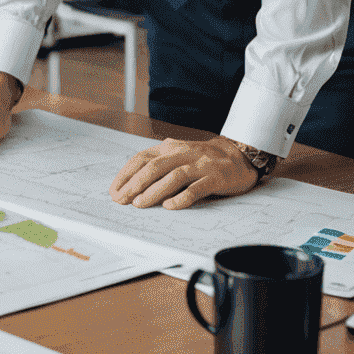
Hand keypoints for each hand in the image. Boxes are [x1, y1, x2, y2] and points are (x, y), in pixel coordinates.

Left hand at [109, 136, 258, 209]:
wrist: (238, 156)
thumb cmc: (201, 159)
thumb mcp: (177, 155)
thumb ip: (158, 165)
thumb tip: (132, 185)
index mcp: (168, 148)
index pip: (141, 159)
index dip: (125, 175)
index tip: (114, 191)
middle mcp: (181, 153)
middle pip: (153, 167)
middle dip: (134, 184)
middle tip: (122, 200)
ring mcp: (199, 165)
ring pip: (172, 177)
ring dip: (154, 191)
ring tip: (139, 204)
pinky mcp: (215, 177)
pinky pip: (196, 188)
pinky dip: (182, 197)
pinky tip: (170, 206)